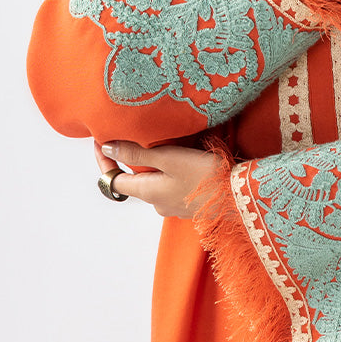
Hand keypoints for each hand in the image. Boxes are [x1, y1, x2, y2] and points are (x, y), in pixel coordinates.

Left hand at [94, 140, 221, 218]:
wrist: (240, 197)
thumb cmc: (204, 175)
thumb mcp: (169, 157)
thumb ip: (137, 152)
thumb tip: (108, 147)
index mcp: (147, 192)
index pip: (113, 179)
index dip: (104, 161)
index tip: (100, 141)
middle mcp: (157, 203)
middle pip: (134, 181)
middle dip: (130, 160)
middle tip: (131, 135)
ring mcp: (174, 206)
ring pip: (155, 183)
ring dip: (153, 165)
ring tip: (161, 142)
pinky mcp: (191, 204)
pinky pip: (172, 186)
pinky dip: (170, 172)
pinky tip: (183, 158)